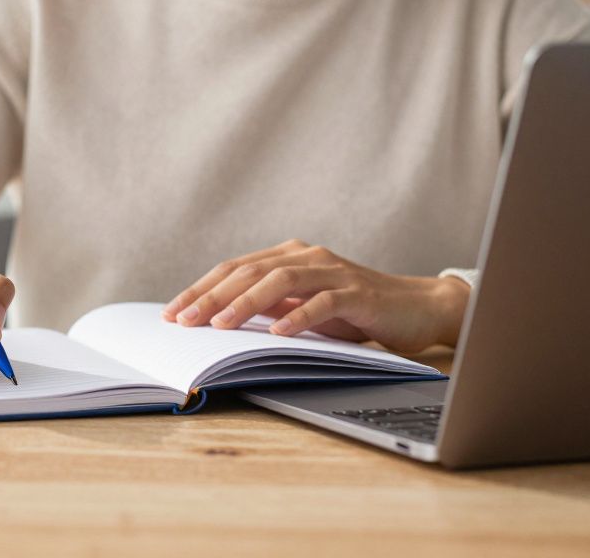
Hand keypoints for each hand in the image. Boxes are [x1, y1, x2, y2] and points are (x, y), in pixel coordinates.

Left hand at [162, 239, 469, 352]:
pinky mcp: (358, 293)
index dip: (200, 290)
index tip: (171, 314)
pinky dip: (298, 316)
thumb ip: (269, 307)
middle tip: (183, 321)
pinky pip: (323, 302)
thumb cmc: (355, 312)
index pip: (233, 269)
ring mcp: (333, 272)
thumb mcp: (303, 309)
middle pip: (249, 271)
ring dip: (245, 304)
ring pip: (280, 280)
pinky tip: (278, 332)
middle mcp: (307, 257)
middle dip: (211, 297)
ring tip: (219, 326)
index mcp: (288, 257)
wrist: (418, 308)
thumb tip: (218, 320)